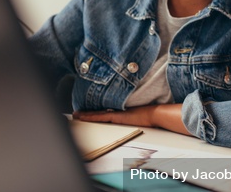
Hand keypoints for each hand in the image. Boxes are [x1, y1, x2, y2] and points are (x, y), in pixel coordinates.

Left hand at [73, 104, 190, 134]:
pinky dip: (89, 117)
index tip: (87, 112)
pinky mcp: (115, 116)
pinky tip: (81, 117)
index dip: (95, 113)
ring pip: (97, 114)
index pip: (105, 113)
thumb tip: (133, 118)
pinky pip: (98, 117)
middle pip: (99, 112)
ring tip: (76, 115)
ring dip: (86, 115)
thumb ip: (133, 116)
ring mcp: (116, 113)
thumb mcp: (139, 116)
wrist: (154, 114)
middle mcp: (117, 111)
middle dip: (88, 113)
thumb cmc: (150, 116)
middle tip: (76, 113)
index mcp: (122, 113)